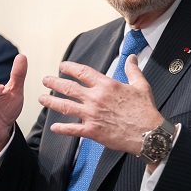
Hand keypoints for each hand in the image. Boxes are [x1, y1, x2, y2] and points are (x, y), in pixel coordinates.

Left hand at [40, 55, 162, 156]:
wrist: (148, 133)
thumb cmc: (145, 110)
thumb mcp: (141, 85)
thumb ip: (133, 70)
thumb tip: (131, 57)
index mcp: (106, 85)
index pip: (82, 72)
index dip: (70, 68)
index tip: (62, 66)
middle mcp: (95, 98)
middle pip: (68, 88)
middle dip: (54, 82)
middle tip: (45, 80)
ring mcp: (91, 115)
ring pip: (65, 106)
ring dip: (51, 101)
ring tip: (42, 98)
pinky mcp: (92, 131)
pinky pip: (72, 129)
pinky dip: (61, 128)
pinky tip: (54, 127)